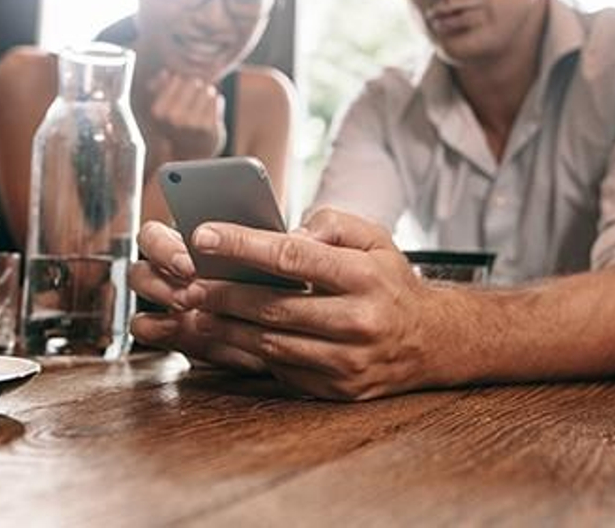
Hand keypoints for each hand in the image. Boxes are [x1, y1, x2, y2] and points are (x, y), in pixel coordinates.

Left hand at [135, 208, 445, 400]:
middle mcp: (357, 322)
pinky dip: (244, 353)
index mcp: (364, 277)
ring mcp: (346, 362)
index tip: (203, 234)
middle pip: (273, 306)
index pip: (293, 257)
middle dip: (222, 292)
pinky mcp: (335, 390)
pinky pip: (278, 370)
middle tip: (184, 280)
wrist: (429, 341)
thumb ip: (332, 223)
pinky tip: (220, 336)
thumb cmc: (389, 282)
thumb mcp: (375, 237)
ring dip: (224, 326)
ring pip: (269, 343)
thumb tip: (288, 232)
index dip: (243, 245)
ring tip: (191, 309)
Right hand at [144, 70, 225, 162]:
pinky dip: (216, 104)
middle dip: (196, 88)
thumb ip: (160, 89)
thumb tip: (165, 73)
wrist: (191, 155)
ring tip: (201, 108)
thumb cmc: (176, 127)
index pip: (177, 78)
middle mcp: (174, 118)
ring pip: (207, 89)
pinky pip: (217, 100)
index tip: (183, 92)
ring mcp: (192, 123)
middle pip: (193, 82)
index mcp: (158, 111)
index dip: (183, 81)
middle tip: (194, 101)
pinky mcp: (210, 127)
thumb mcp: (163, 109)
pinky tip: (210, 115)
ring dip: (207, 95)